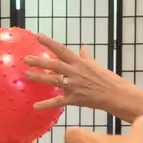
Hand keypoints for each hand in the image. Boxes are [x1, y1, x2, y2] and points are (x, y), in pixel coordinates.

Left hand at [23, 34, 142, 115]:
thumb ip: (86, 57)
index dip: (49, 43)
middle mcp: (75, 72)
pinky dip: (46, 104)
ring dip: (39, 78)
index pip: (62, 50)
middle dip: (39, 61)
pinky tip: (35, 106)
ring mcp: (74, 85)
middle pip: (54, 65)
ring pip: (53, 80)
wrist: (116, 94)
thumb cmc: (107, 79)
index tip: (38, 36)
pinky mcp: (74, 98)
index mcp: (79, 63)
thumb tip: (82, 48)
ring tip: (27, 75)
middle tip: (26, 59)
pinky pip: (58, 102)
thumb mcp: (96, 65)